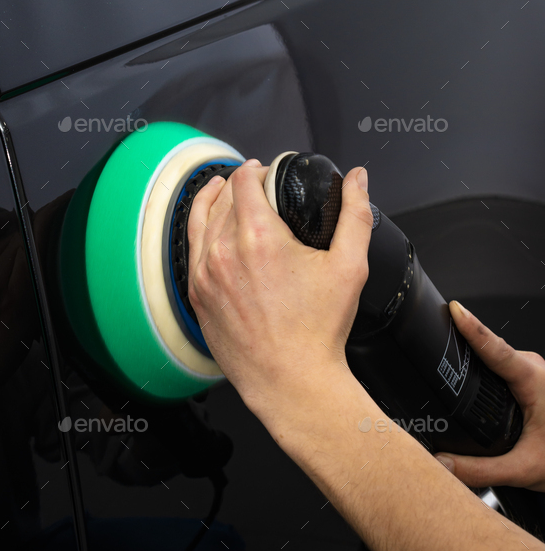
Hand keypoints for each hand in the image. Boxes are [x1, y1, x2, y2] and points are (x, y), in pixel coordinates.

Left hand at [187, 159, 372, 428]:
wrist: (291, 381)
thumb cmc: (318, 330)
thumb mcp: (349, 265)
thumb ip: (355, 214)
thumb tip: (357, 179)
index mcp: (258, 237)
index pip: (243, 181)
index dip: (254, 168)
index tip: (264, 170)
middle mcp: (223, 251)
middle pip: (221, 196)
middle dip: (237, 183)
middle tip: (253, 183)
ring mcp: (204, 275)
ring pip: (200, 220)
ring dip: (213, 201)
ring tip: (222, 192)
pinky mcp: (196, 296)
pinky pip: (192, 250)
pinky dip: (201, 232)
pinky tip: (211, 231)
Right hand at [434, 301, 544, 490]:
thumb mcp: (524, 469)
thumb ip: (482, 470)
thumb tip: (444, 463)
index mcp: (535, 381)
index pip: (496, 348)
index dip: (473, 328)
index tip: (455, 310)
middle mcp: (535, 370)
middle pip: (490, 349)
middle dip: (463, 343)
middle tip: (435, 338)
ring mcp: (534, 371)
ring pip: (496, 357)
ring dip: (475, 359)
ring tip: (450, 360)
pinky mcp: (532, 377)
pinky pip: (502, 364)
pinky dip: (484, 367)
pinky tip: (472, 378)